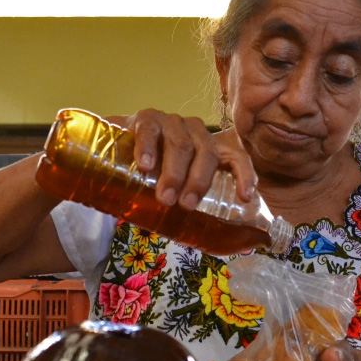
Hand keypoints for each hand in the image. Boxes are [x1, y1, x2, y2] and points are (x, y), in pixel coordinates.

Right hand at [122, 109, 256, 209]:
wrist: (115, 150)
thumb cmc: (152, 175)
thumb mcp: (174, 189)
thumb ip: (188, 205)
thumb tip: (212, 241)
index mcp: (208, 148)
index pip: (235, 158)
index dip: (244, 175)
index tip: (245, 197)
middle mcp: (195, 132)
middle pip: (207, 153)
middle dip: (199, 181)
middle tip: (186, 205)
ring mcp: (171, 122)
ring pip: (180, 144)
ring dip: (174, 173)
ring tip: (165, 197)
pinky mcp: (145, 118)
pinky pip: (150, 131)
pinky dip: (148, 148)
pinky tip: (145, 166)